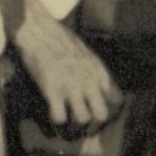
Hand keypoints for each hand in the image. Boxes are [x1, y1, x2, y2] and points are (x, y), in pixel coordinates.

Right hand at [11, 4, 122, 136]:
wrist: (38, 30)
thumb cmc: (59, 38)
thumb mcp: (86, 53)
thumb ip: (94, 71)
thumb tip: (97, 87)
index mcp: (99, 71)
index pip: (117, 100)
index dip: (109, 109)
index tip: (98, 111)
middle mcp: (88, 80)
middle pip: (101, 115)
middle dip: (93, 124)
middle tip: (83, 124)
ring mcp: (71, 86)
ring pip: (82, 120)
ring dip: (74, 125)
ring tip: (68, 122)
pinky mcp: (52, 90)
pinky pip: (60, 118)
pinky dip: (57, 120)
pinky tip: (54, 113)